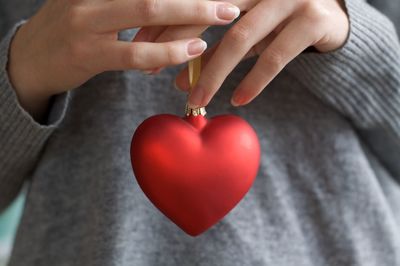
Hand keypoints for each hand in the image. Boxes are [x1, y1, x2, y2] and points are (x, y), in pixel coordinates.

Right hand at [7, 0, 239, 118]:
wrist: (30, 58)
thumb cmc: (71, 27)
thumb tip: (169, 1)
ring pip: (148, 11)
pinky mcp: (88, 53)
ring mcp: (86, 20)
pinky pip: (136, 52)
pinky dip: (169, 51)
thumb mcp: (94, 1)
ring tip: (224, 16)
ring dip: (191, 13)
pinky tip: (193, 50)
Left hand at [138, 0, 348, 106]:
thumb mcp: (243, 30)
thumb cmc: (278, 23)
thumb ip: (214, 47)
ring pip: (239, 38)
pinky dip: (254, 81)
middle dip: (177, 44)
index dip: (163, 23)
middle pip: (209, 13)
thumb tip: (176, 79)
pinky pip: (275, 56)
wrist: (333, 18)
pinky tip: (238, 100)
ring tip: (196, 100)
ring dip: (214, 73)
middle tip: (153, 73)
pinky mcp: (312, 20)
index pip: (193, 0)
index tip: (140, 48)